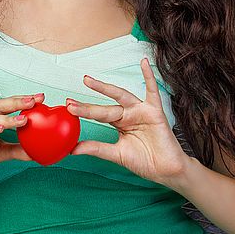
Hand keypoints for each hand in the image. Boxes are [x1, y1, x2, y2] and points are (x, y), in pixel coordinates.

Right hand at [0, 93, 42, 185]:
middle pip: (0, 104)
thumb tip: (36, 151)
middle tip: (34, 101)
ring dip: (6, 118)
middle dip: (18, 102)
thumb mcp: (0, 153)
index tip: (41, 98)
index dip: (24, 101)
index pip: (9, 105)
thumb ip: (16, 149)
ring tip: (22, 120)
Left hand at [66, 58, 191, 187]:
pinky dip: (149, 76)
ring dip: (104, 88)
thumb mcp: (117, 154)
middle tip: (70, 102)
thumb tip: (73, 149)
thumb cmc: (145, 161)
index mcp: (119, 123)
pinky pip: (152, 91)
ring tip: (88, 81)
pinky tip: (143, 63)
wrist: (166, 170)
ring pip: (121, 97)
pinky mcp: (155, 111)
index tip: (68, 108)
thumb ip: (97, 149)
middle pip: (105, 107)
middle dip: (88, 106)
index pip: (98, 115)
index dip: (84, 111)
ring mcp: (141, 111)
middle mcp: (128, 114)